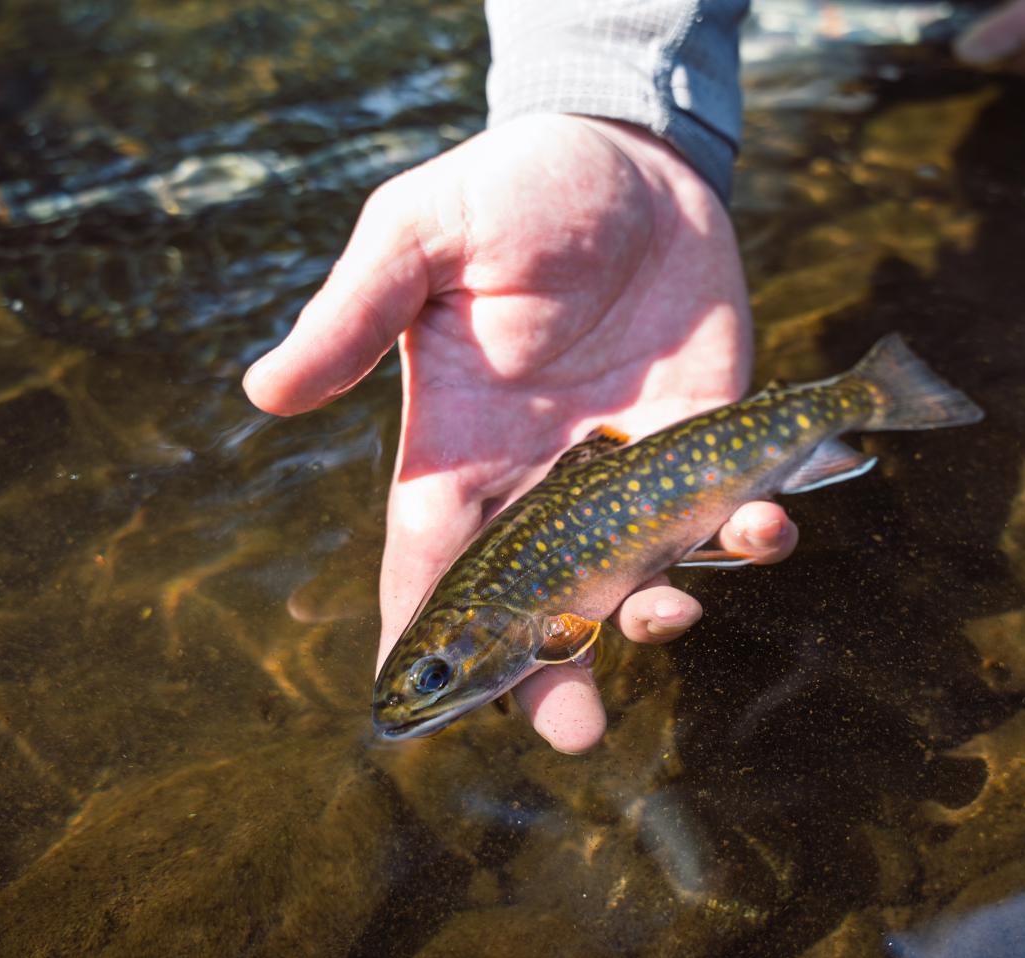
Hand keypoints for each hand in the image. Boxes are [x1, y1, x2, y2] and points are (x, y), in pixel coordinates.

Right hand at [243, 115, 797, 752]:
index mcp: (459, 452)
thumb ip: (356, 312)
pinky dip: (748, 535)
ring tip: (666, 613)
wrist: (629, 159)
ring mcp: (629, 474)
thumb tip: (264, 393)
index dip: (423, 641)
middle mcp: (543, 484)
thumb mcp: (421, 235)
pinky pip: (728, 516)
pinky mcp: (705, 444)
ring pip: (639, 581)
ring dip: (658, 615)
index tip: (420, 713)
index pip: (429, 568)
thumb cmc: (510, 190)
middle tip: (573, 732)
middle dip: (552, 677)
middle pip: (538, 610)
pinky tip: (760, 527)